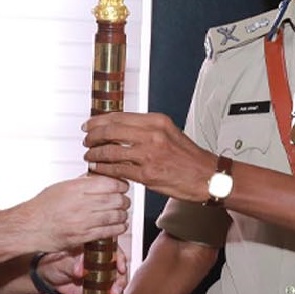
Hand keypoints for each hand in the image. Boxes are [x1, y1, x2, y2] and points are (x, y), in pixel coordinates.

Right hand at [16, 174, 130, 252]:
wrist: (28, 227)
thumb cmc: (42, 206)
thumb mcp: (61, 187)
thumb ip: (81, 182)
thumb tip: (97, 176)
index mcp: (76, 188)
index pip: (110, 183)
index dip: (121, 185)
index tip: (123, 186)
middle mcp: (82, 203)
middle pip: (116, 199)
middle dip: (124, 200)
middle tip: (124, 200)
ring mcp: (83, 221)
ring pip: (115, 216)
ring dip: (123, 214)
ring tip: (122, 213)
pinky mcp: (83, 236)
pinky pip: (108, 231)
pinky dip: (118, 228)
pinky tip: (119, 226)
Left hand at [38, 245, 128, 293]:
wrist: (49, 279)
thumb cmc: (55, 264)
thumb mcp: (62, 262)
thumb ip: (72, 264)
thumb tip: (80, 269)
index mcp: (94, 249)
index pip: (112, 250)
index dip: (119, 258)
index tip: (120, 267)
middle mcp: (101, 261)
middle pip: (118, 269)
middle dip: (120, 281)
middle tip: (114, 291)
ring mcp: (102, 275)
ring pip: (117, 283)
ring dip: (119, 293)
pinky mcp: (100, 289)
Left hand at [82, 112, 215, 201]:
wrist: (208, 177)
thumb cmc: (190, 158)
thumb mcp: (169, 133)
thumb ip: (147, 130)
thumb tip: (122, 129)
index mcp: (156, 121)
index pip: (119, 116)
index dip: (99, 121)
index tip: (89, 124)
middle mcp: (152, 134)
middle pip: (111, 130)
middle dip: (93, 136)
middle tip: (85, 140)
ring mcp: (149, 154)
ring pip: (111, 150)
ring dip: (95, 153)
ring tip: (89, 156)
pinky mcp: (147, 174)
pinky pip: (117, 169)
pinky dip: (103, 169)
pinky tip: (97, 169)